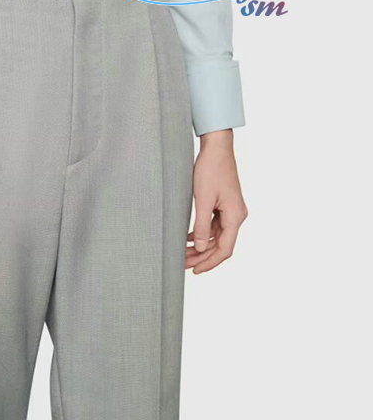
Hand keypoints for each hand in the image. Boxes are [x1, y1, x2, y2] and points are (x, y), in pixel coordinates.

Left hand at [186, 129, 247, 273]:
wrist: (216, 148)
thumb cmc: (210, 170)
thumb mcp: (203, 200)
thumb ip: (203, 226)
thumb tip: (201, 249)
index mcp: (235, 216)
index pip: (225, 249)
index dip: (210, 263)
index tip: (195, 271)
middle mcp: (236, 216)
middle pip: (221, 245)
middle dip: (202, 257)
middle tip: (182, 264)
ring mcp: (230, 210)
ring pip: (217, 237)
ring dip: (201, 246)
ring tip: (182, 254)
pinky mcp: (223, 205)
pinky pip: (214, 226)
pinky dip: (202, 234)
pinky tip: (188, 239)